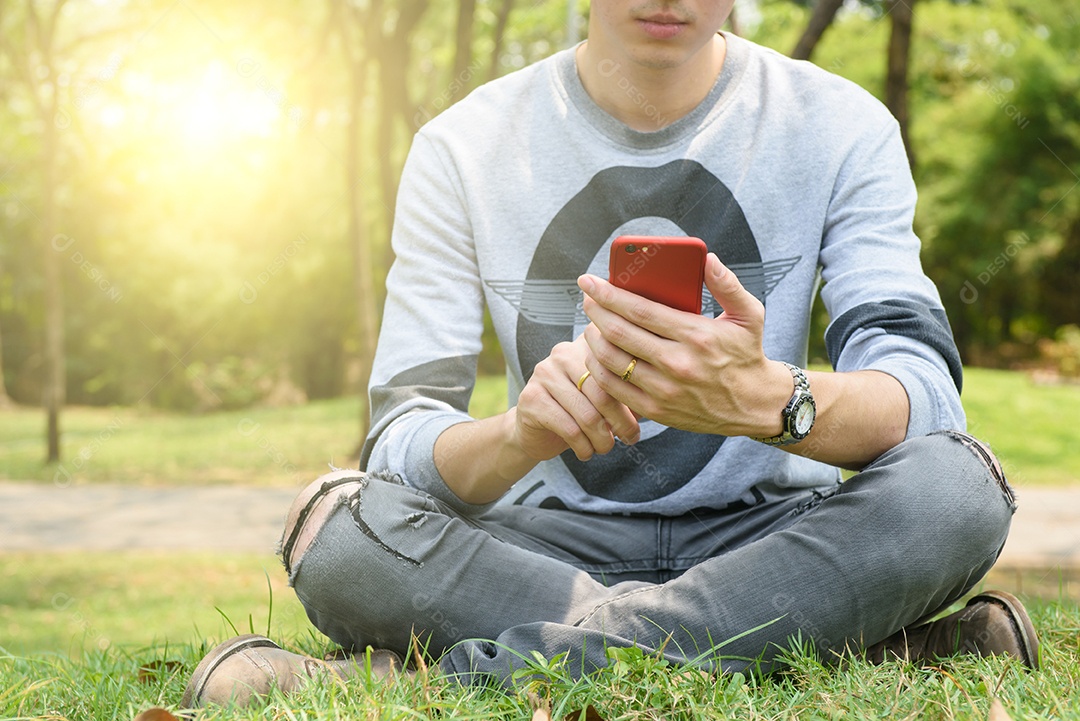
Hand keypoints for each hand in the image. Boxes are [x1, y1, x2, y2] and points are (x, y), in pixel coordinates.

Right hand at [512, 335, 640, 461]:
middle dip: (621, 421)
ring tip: (606, 448)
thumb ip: (630, 392)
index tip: (648, 414)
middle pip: (604, 390)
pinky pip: (568, 427)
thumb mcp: (608, 399)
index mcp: (587, 345)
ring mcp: (544, 373)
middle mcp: (563, 353)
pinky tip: (586, 453)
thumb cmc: (580, 411)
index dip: (635, 393)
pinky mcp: (531, 398)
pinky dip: (583, 446)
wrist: (535, 431)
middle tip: (631, 439)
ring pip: (586, 413)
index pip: (619, 365)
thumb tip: (659, 400)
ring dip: (602, 439)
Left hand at [577, 253, 790, 436]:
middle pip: (619, 332)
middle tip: (586, 297)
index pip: (640, 310)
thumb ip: (728, 285)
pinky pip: (614, 388)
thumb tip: (708, 259)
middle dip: (595, 311)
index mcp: (696, 335)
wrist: (754, 405)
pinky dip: (599, 368)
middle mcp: (677, 363)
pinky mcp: (656, 410)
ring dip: (594, 339)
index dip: (609, 294)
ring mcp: (664, 389)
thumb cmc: (747, 354)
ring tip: (591, 324)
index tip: (590, 281)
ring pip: (611, 361)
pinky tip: (598, 354)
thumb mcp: (749, 315)